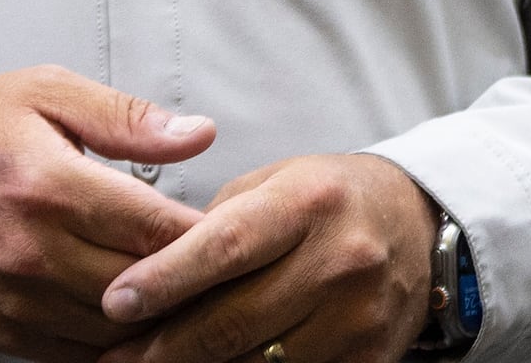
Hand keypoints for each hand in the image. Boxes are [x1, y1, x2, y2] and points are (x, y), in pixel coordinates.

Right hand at [0, 66, 217, 362]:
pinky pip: (76, 353)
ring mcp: (14, 301)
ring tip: (196, 295)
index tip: (241, 229)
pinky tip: (142, 320)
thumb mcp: (45, 92)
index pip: (154, 228)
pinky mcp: (1, 332)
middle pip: (143, 287)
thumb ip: (127, 118)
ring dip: (159, 317)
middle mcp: (31, 253)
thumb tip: (199, 133)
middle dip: (194, 281)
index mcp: (48, 185)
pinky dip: (115, 341)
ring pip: (115, 329)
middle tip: (234, 268)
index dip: (209, 234)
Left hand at [95, 153, 436, 362]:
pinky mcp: (370, 360)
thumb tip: (142, 276)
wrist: (417, 225)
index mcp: (309, 203)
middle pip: (231, 321)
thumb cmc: (327, 201)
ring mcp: (358, 318)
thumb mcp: (275, 185)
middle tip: (114, 358)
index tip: (115, 302)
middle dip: (161, 347)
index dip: (165, 279)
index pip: (226, 246)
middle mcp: (340, 260)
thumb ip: (214, 226)